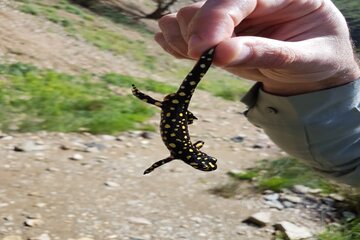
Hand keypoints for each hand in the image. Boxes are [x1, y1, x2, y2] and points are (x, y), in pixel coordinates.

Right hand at [155, 0, 359, 94]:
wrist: (312, 70)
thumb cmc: (318, 59)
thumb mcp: (306, 58)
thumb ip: (266, 53)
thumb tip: (220, 53)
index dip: (213, 20)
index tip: (200, 52)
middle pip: (205, 5)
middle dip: (196, 34)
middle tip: (204, 61)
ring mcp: (233, 15)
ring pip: (188, 16)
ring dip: (184, 40)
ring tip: (199, 60)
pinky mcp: (219, 32)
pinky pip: (186, 32)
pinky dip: (177, 44)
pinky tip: (186, 55)